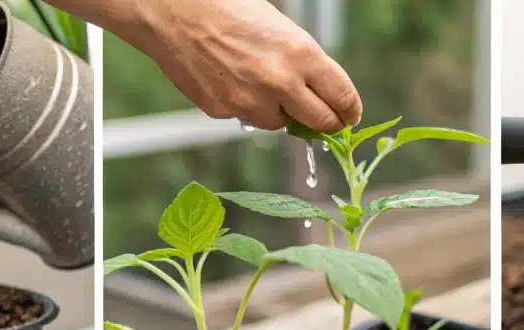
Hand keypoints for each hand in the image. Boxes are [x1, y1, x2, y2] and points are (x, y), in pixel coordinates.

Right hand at [97, 0, 361, 131]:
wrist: (174, 11)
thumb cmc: (228, 9)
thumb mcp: (281, 28)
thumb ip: (305, 63)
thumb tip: (321, 94)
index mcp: (302, 54)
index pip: (342, 98)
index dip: (348, 111)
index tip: (348, 115)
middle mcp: (281, 83)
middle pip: (321, 123)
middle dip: (325, 123)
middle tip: (323, 119)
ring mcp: (250, 102)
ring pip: (279, 123)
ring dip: (277, 111)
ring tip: (256, 78)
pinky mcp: (224, 111)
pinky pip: (245, 117)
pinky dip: (244, 105)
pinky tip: (229, 77)